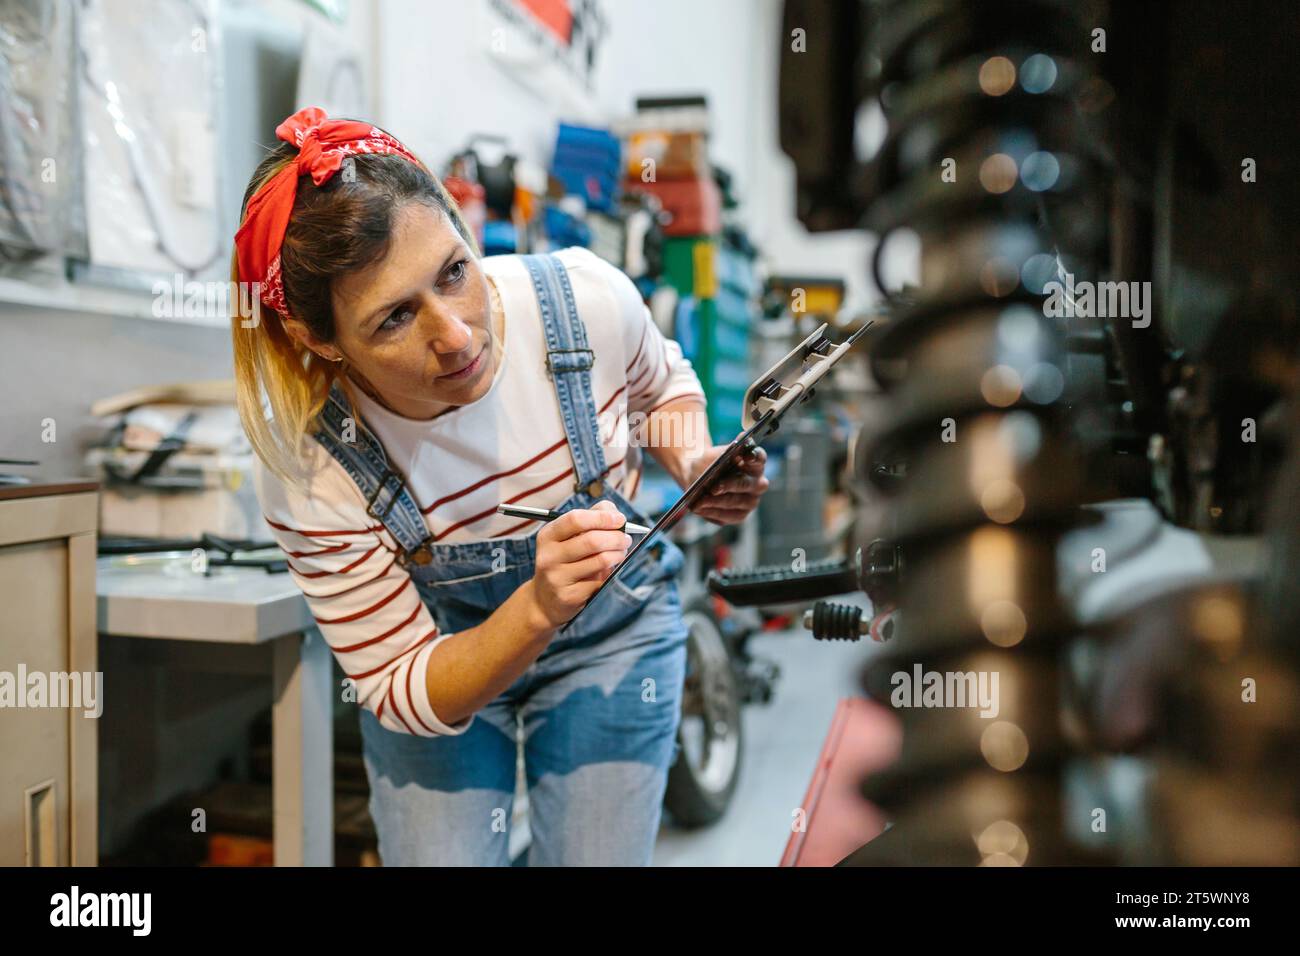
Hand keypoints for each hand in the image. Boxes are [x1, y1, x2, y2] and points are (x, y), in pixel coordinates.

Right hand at [529, 500, 631, 627]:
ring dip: (618, 554)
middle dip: (616, 537)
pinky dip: (609, 573)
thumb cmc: (564, 561)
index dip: (602, 517)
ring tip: (621, 552)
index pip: (576, 519)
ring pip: (600, 560)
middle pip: (592, 540)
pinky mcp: (569, 596)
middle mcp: (549, 556)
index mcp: (548, 536)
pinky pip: (600, 580)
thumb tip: (616, 514)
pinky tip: (607, 571)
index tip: (620, 519)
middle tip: (626, 538)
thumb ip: (591, 520)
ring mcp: (557, 577)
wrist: (545, 600)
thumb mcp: (568, 538)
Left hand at [686, 445, 769, 525]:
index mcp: (754, 462)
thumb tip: (716, 469)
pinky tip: (699, 508)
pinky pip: (727, 516)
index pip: (759, 457)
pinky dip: (711, 512)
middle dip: (730, 485)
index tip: (747, 456)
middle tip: (714, 488)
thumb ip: (714, 458)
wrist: (696, 477)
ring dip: (717, 502)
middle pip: (747, 483)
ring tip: (700, 501)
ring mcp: (751, 501)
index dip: (755, 456)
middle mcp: (757, 483)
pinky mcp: (739, 515)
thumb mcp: (707, 456)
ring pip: (736, 502)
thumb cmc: (705, 463)